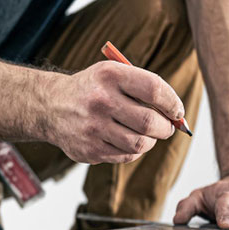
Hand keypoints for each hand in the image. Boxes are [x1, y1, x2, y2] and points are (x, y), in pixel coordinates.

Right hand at [46, 61, 184, 164]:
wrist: (51, 107)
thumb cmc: (92, 89)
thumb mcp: (112, 74)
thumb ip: (143, 88)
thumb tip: (176, 115)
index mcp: (110, 75)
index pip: (154, 89)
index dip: (173, 103)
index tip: (177, 112)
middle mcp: (100, 101)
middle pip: (149, 121)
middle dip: (166, 127)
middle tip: (167, 127)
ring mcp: (93, 128)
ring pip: (140, 143)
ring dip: (151, 141)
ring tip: (148, 135)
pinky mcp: (89, 149)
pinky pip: (126, 156)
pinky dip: (134, 151)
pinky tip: (128, 141)